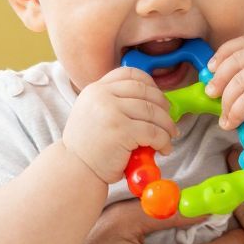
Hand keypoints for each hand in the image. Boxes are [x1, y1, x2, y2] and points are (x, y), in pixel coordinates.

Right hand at [63, 67, 176, 183]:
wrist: (74, 170)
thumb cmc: (89, 147)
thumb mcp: (94, 114)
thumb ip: (114, 102)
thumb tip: (154, 102)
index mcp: (95, 89)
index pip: (129, 74)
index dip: (150, 84)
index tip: (159, 98)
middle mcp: (102, 95)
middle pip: (145, 91)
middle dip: (163, 106)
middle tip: (169, 121)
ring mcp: (111, 111)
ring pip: (152, 112)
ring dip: (167, 126)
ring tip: (169, 137)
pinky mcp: (121, 130)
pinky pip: (153, 131)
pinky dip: (164, 141)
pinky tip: (163, 149)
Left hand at [204, 37, 243, 151]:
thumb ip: (241, 80)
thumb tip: (210, 83)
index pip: (241, 43)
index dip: (222, 54)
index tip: (210, 71)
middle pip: (237, 60)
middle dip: (219, 79)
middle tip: (211, 95)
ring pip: (239, 81)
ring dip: (226, 102)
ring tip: (226, 118)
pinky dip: (235, 112)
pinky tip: (233, 122)